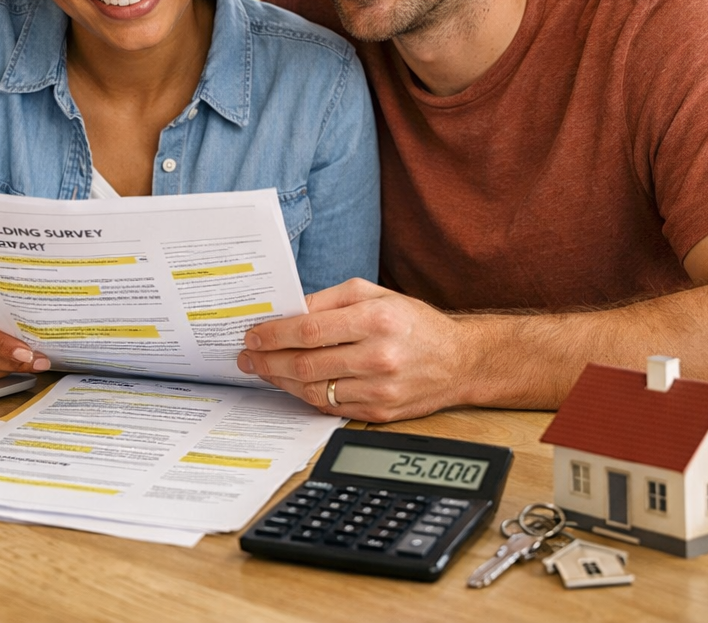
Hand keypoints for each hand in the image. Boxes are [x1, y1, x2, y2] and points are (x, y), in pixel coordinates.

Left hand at [236, 278, 472, 421]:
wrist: (459, 361)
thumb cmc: (414, 323)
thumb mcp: (375, 295)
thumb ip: (331, 300)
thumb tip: (290, 311)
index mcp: (377, 320)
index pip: (310, 329)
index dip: (275, 333)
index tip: (254, 334)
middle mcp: (379, 356)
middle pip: (306, 363)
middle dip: (268, 359)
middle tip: (248, 356)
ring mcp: (380, 389)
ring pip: (313, 389)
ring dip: (280, 380)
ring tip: (263, 369)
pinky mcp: (380, 412)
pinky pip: (330, 407)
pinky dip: (305, 396)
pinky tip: (291, 384)